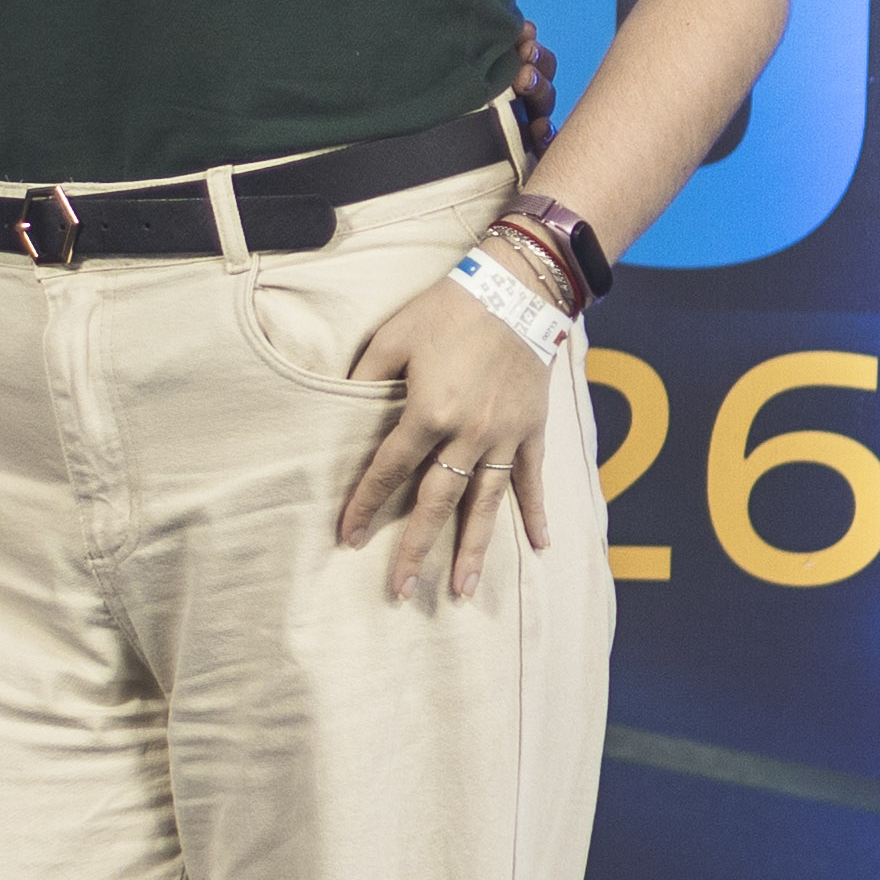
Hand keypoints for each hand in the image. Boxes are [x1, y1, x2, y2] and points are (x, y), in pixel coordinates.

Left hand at [333, 266, 561, 606]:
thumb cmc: (448, 309)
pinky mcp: (533, 429)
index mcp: (428, 413)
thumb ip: (365, 378)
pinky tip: (540, 547)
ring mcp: (505, 436)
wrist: (518, 287)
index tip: (347, 538)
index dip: (365, 505)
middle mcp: (468, 434)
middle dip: (415, 550)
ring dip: (475, 550)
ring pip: (485, 505)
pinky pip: (532, 479)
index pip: (388, 472)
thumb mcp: (392, 336)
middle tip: (401, 591)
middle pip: (436, 504)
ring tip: (464, 591)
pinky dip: (536, 513)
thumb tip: (339, 407)